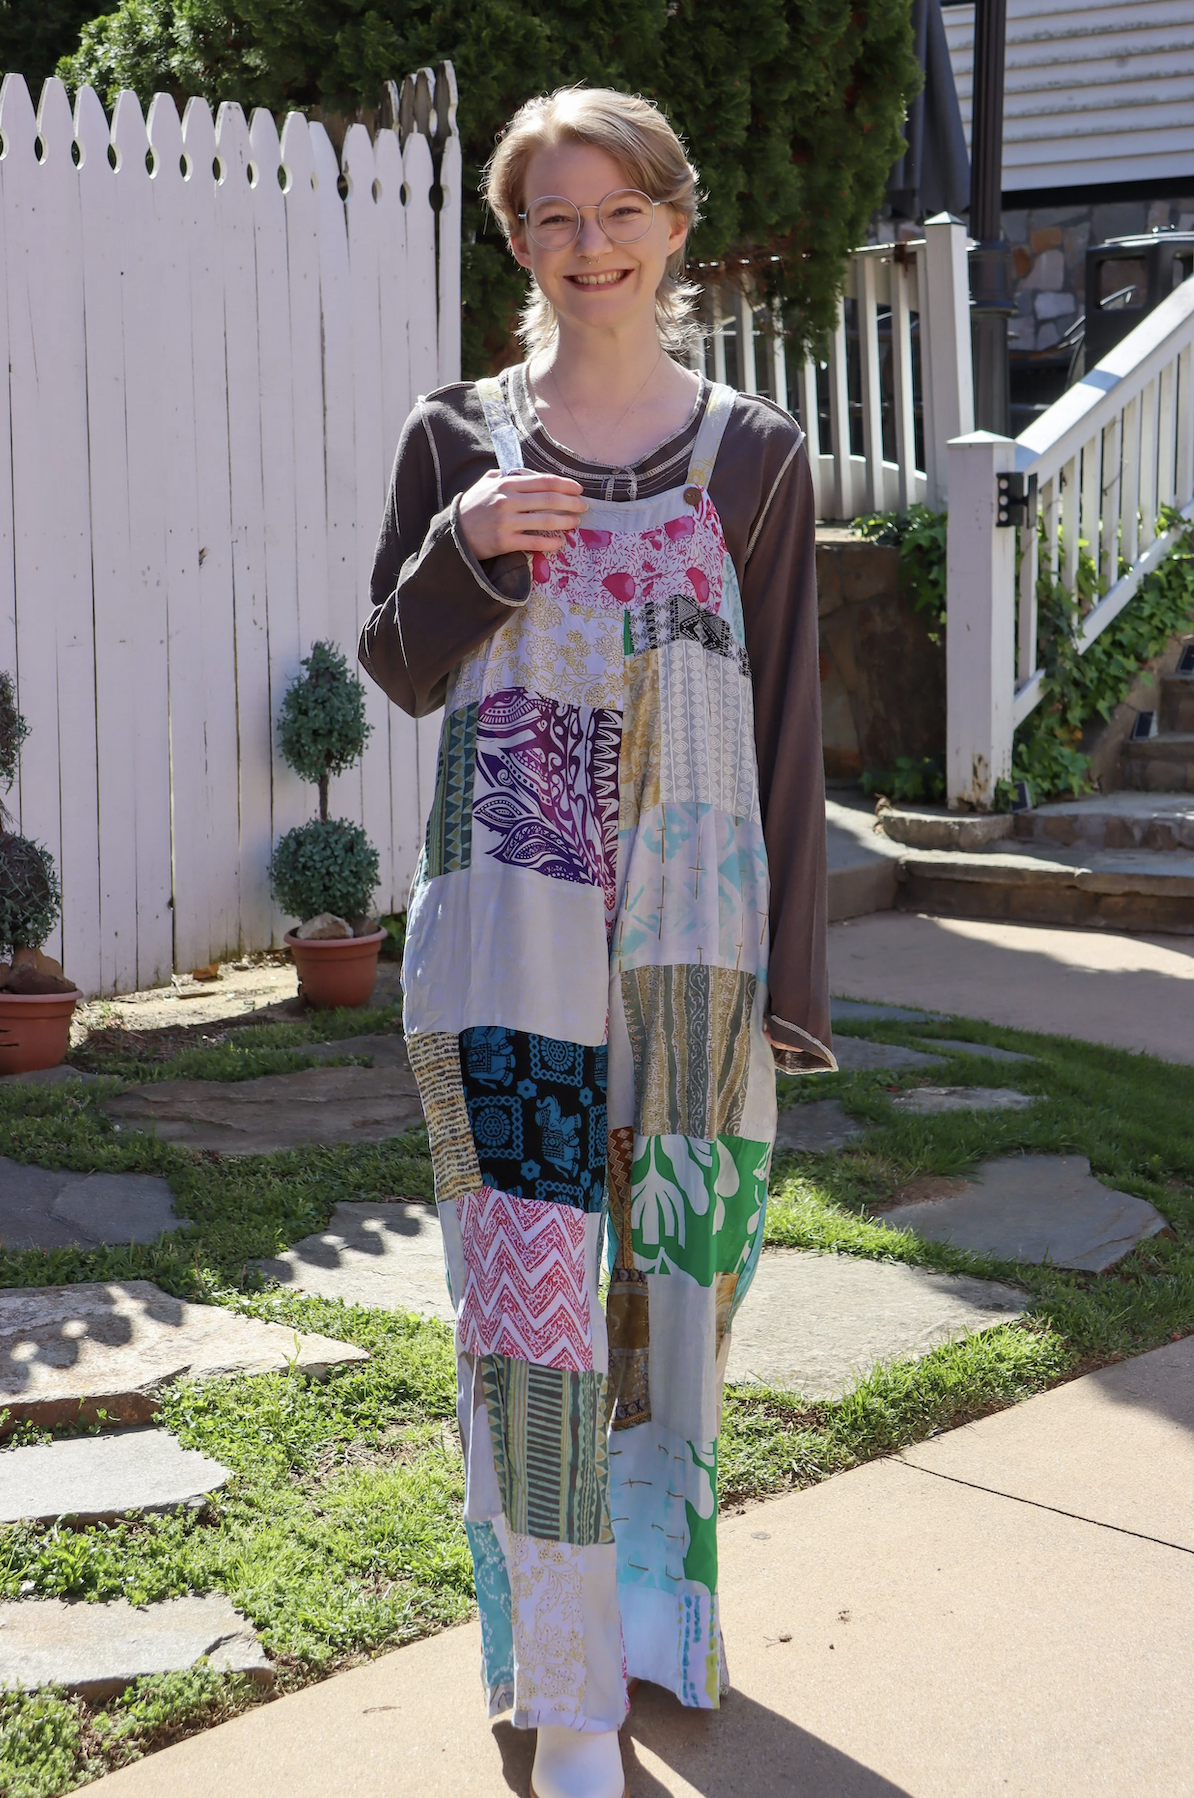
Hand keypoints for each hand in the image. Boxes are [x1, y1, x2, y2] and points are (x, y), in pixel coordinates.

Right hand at [457, 469, 586, 560]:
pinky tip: (560, 543)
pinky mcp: (504, 542)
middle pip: (548, 500)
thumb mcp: (487, 483)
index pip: (543, 482)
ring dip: (565, 521)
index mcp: (506, 484)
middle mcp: (507, 501)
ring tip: (576, 522)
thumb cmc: (473, 506)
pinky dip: (550, 543)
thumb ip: (509, 476)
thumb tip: (532, 474)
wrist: (453, 532)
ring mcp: (506, 523)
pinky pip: (533, 542)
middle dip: (570, 503)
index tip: (578, 489)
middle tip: (583, 506)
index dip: (564, 485)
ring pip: (544, 521)